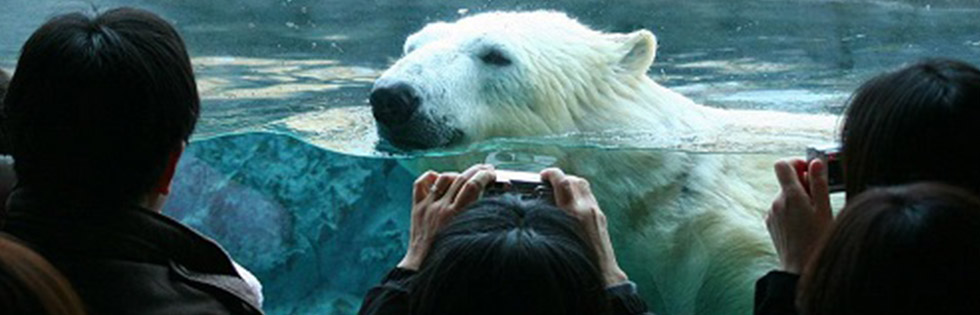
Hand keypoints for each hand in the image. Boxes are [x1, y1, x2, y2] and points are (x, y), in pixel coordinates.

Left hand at [397, 164, 495, 270]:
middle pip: (461, 178)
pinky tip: (440, 179)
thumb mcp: (469, 237)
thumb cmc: (448, 256)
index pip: (473, 185)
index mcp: (455, 216)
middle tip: (486, 169)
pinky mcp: (417, 207)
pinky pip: (421, 183)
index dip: (485, 176)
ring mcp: (427, 206)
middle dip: (477, 170)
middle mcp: (440, 208)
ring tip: (467, 175)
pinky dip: (432, 177)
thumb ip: (478, 218)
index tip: (492, 174)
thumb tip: (493, 203)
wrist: (423, 267)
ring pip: (444, 177)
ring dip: (458, 174)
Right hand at [541, 168, 627, 285]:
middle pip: (575, 180)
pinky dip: (579, 195)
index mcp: (575, 213)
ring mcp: (597, 212)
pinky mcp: (601, 218)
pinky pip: (589, 197)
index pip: (563, 182)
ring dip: (571, 184)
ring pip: (584, 186)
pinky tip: (571, 206)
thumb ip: (553, 217)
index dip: (552, 174)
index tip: (544, 175)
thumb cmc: (579, 260)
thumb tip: (543, 204)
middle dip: (562, 177)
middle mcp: (587, 209)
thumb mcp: (559, 236)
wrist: (603, 273)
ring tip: (560, 192)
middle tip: (550, 183)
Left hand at [767, 159, 832, 273]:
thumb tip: (816, 162)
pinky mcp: (770, 224)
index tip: (810, 170)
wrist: (800, 269)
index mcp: (791, 196)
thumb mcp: (824, 210)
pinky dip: (792, 211)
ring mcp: (771, 213)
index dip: (796, 163)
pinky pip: (781, 209)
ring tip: (814, 216)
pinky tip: (803, 225)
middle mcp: (777, 202)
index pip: (783, 165)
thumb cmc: (817, 241)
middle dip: (803, 185)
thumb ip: (819, 184)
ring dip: (799, 200)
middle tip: (820, 199)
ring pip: (785, 197)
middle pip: (787, 182)